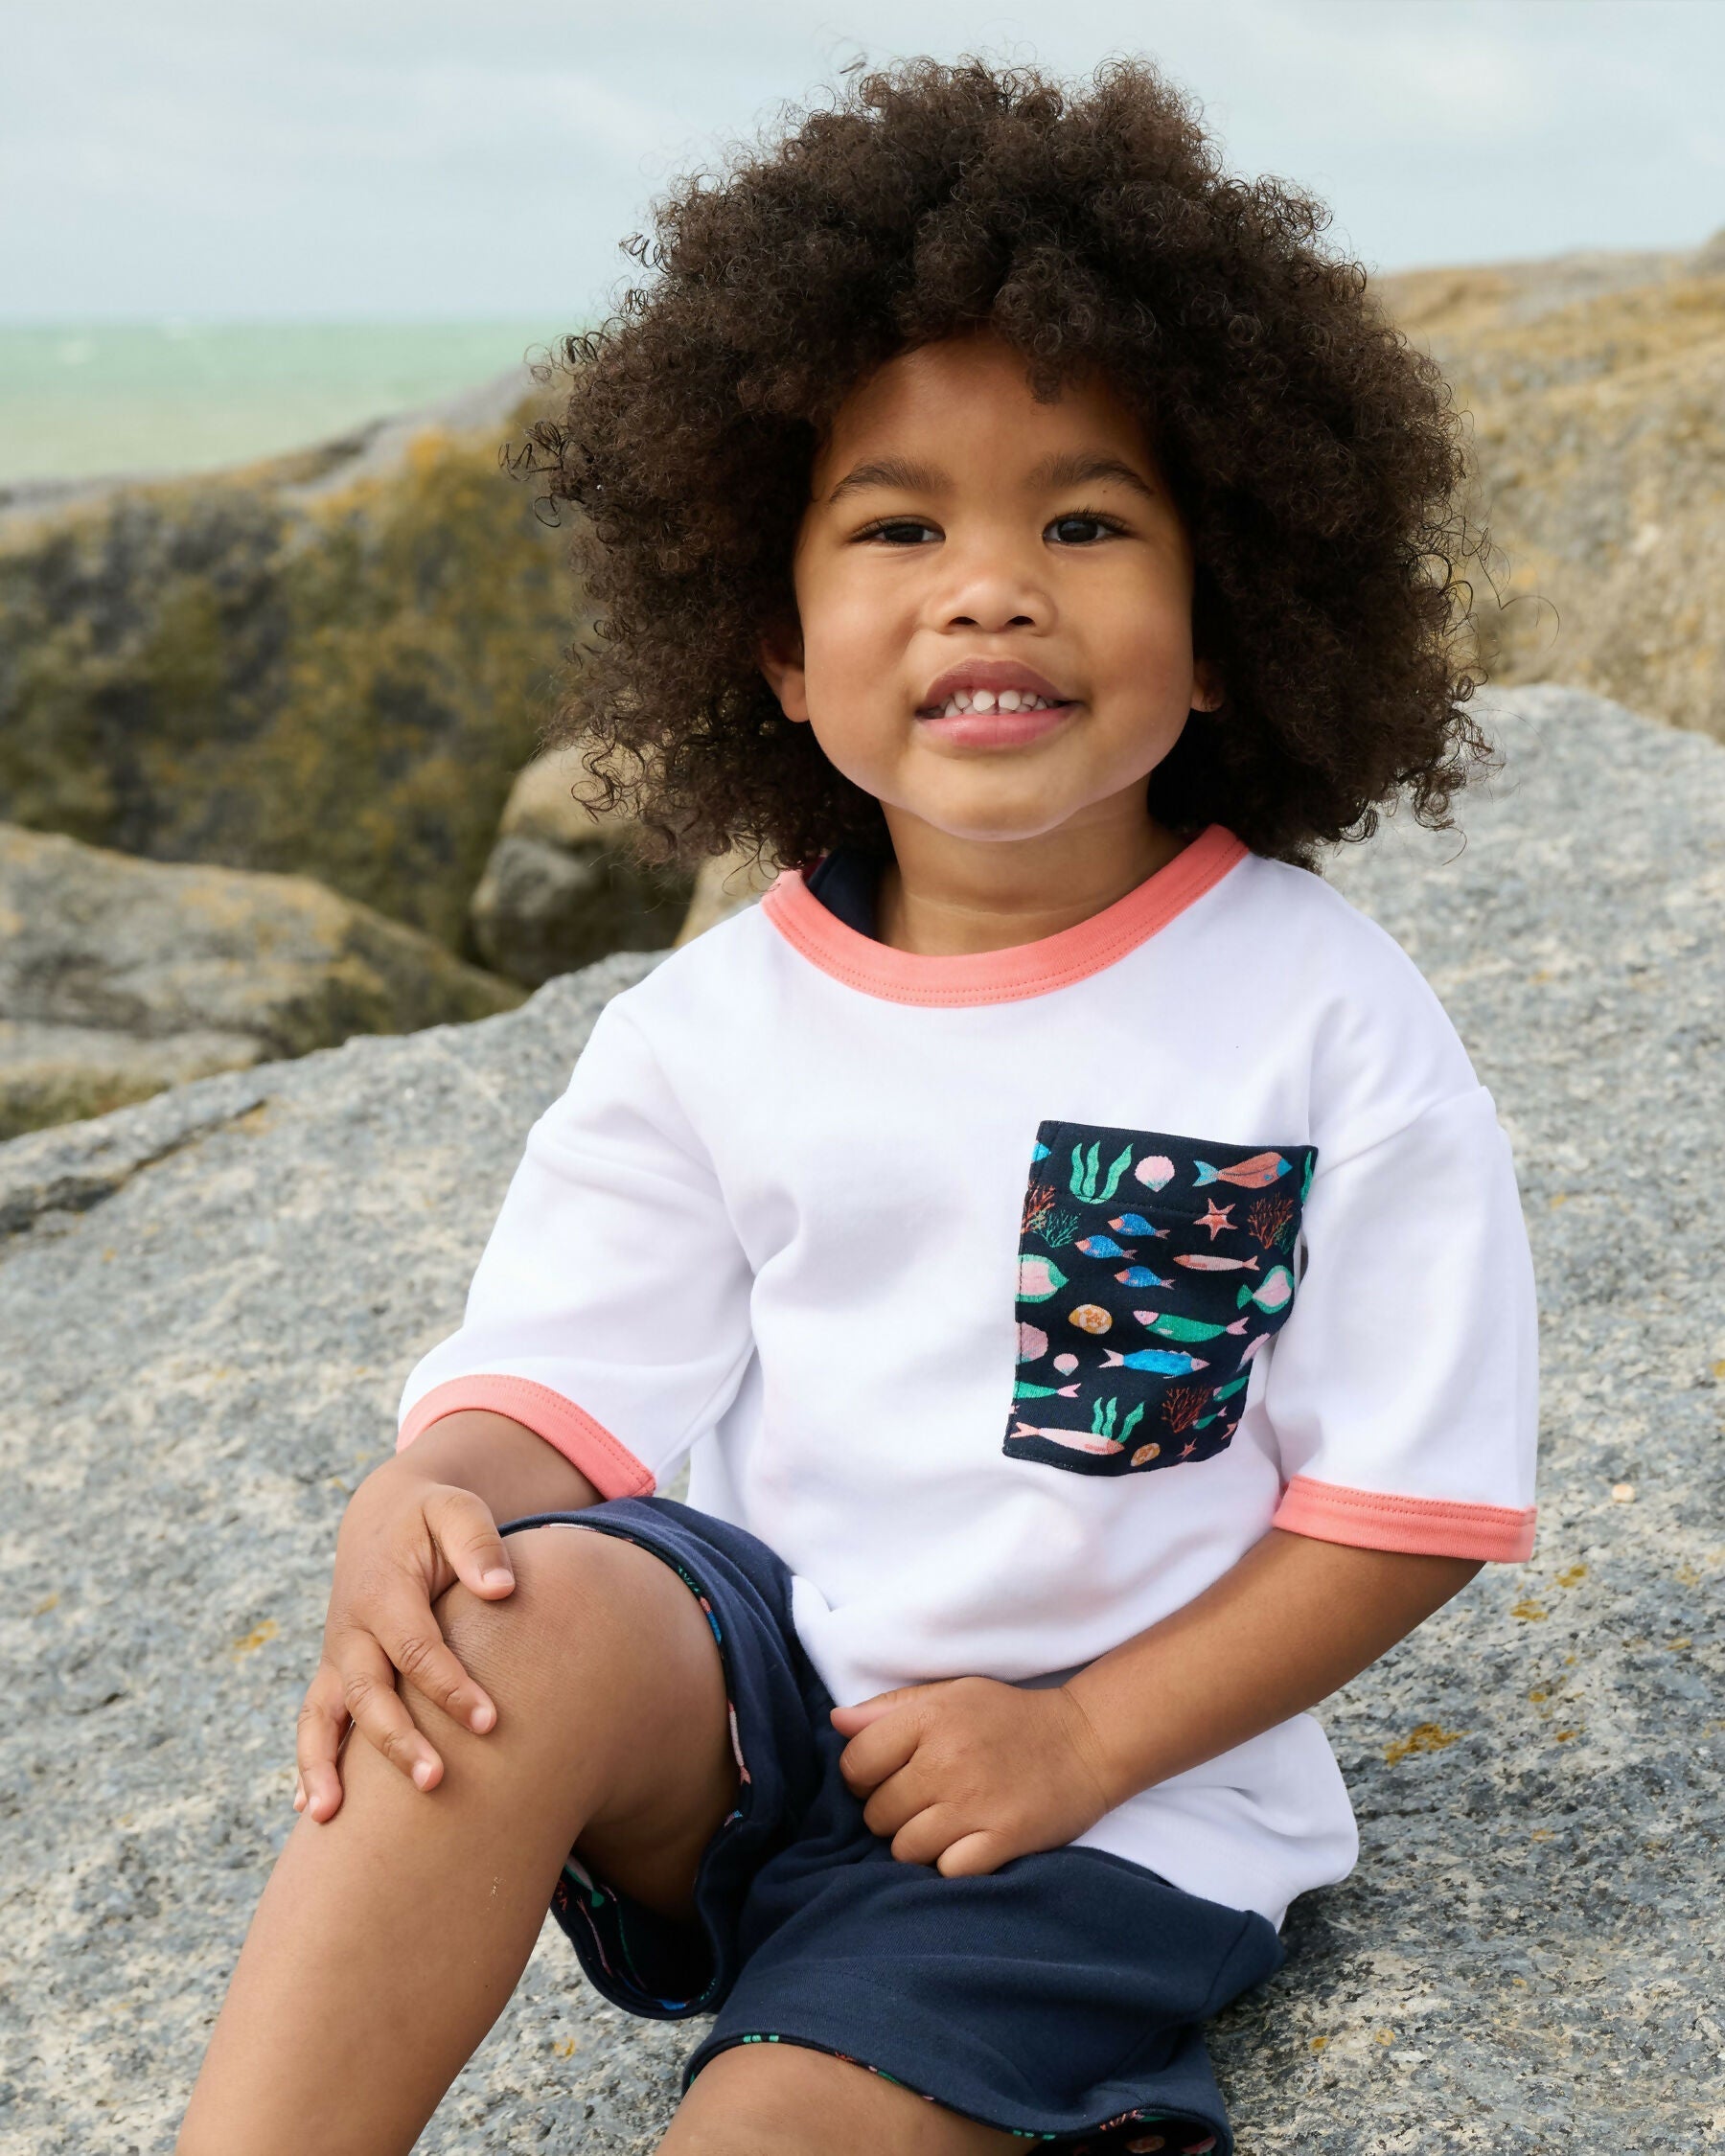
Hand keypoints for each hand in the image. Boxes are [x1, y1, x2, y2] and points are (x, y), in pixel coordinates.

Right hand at [292, 1461, 517, 1823]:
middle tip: (435, 1781)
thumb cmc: (431, 1519)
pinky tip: (309, 1811)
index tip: (489, 1722)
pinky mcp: (335, 1673)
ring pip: (322, 1715)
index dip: (449, 1687)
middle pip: (368, 1692)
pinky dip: (307, 1763)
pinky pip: (313, 1721)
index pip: (415, 1649)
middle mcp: (351, 1630)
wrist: (383, 1518)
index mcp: (384, 1592)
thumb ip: (477, 1542)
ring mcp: (337, 1656)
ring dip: (321, 1765)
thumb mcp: (456, 1509)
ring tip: (327, 1817)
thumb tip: (501, 1588)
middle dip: (397, 1740)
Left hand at [830, 1676, 1117, 1877]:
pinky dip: (951, 1865)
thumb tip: (836, 1722)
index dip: (863, 1777)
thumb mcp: (951, 1695)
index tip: (887, 1777)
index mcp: (930, 1718)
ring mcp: (975, 1803)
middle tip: (923, 1801)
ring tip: (945, 1824)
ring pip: (905, 1849)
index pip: (855, 1764)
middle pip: (877, 1813)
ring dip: (918, 1843)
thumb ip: (890, 1709)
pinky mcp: (1003, 1839)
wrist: (1086, 1742)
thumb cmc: (1008, 1719)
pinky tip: (967, 1844)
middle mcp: (946, 1760)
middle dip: (892, 1812)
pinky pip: (945, 1872)